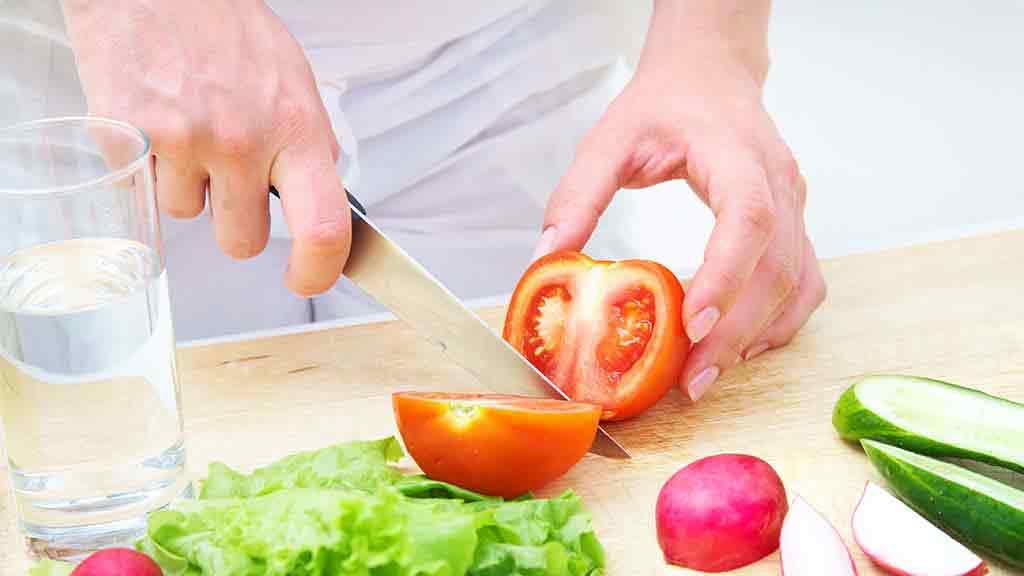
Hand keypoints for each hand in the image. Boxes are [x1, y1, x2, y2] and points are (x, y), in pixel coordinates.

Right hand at [61, 0, 348, 294]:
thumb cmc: (226, 27)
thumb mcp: (292, 81)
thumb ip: (305, 145)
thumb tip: (317, 200)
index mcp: (296, 129)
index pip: (324, 226)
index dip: (318, 270)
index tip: (306, 279)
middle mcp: (243, 141)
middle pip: (241, 242)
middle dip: (232, 220)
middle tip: (225, 174)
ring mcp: (184, 141)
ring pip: (185, 215)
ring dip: (186, 184)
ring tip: (186, 124)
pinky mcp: (127, 138)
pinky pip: (140, 187)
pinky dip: (145, 164)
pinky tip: (153, 118)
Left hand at [535, 0, 825, 401]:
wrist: (711, 75)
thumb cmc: (665, 103)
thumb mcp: (609, 139)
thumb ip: (578, 195)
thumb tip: (548, 258)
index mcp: (736, 154)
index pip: (748, 218)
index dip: (727, 275)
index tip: (693, 325)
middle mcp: (778, 183)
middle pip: (777, 267)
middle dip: (736, 331)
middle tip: (693, 380)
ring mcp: (796, 206)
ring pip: (797, 284)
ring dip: (758, 335)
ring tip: (709, 373)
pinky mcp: (795, 225)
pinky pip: (803, 285)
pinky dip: (777, 323)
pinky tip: (740, 347)